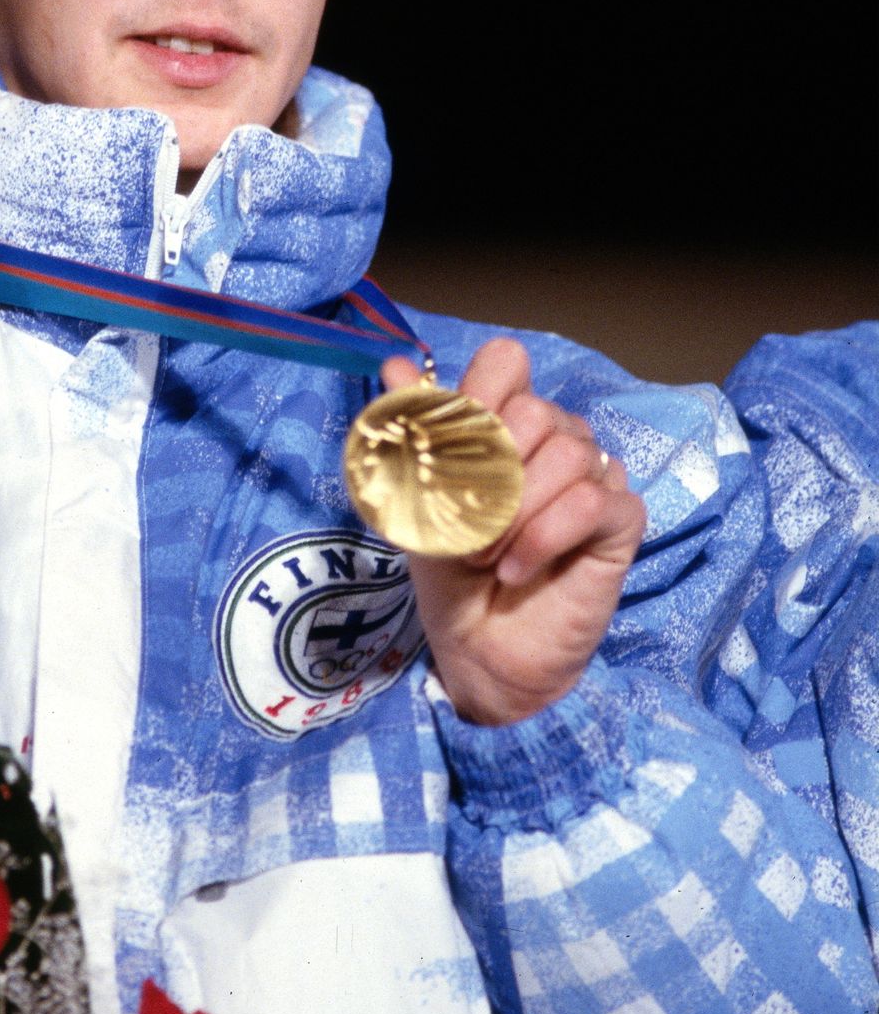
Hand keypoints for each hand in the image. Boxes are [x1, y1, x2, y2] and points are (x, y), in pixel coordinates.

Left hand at [381, 337, 645, 726]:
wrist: (480, 651)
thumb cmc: (450, 574)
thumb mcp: (416, 503)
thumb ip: (410, 433)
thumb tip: (392, 364)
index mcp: (505, 421)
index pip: (506, 362)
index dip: (479, 391)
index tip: (450, 441)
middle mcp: (554, 438)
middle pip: (535, 411)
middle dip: (491, 474)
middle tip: (465, 530)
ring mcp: (593, 476)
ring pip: (568, 454)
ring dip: (515, 512)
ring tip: (487, 557)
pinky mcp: (621, 520)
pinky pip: (591, 500)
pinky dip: (544, 536)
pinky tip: (517, 570)